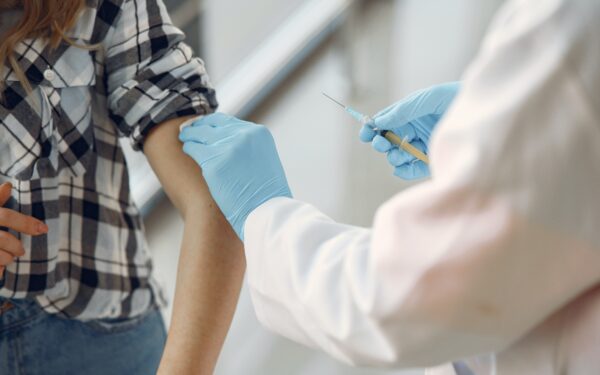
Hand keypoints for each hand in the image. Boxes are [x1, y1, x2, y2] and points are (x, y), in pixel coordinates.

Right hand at [0, 183, 47, 277]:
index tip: (44, 229)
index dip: (26, 223)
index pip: (6, 216)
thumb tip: (8, 185)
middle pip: (3, 239)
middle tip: (21, 251)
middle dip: (16, 246)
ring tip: (9, 258)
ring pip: (0, 256)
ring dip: (7, 259)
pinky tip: (0, 269)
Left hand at [180, 113, 291, 239]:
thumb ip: (249, 147)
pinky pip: (194, 149)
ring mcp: (228, 148)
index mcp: (259, 133)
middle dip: (200, 127)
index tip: (204, 126)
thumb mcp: (264, 160)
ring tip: (185, 138)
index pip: (228, 121)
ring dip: (191, 135)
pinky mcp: (213, 163)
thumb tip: (229, 143)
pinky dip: (189, 148)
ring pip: (200, 134)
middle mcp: (244, 135)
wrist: (266, 213)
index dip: (213, 123)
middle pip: (212, 125)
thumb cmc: (266, 194)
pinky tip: (187, 149)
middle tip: (189, 130)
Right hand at [360, 82, 459, 179]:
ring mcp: (422, 147)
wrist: (482, 111)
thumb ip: (403, 110)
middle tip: (381, 143)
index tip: (364, 133)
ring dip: (394, 156)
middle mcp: (413, 132)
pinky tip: (402, 168)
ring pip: (398, 156)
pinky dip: (404, 171)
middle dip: (381, 143)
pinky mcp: (432, 161)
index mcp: (408, 115)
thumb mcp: (427, 99)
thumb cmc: (454, 98)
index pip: (385, 123)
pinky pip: (412, 170)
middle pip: (388, 141)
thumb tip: (379, 121)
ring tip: (398, 154)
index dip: (372, 128)